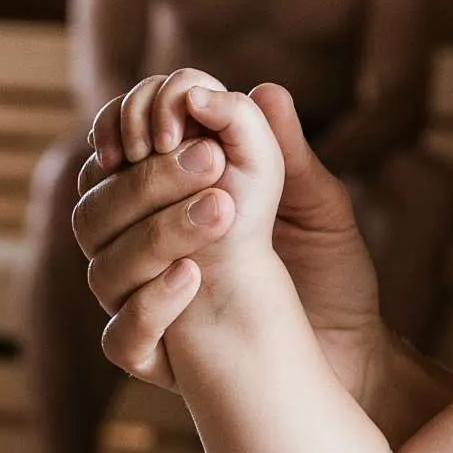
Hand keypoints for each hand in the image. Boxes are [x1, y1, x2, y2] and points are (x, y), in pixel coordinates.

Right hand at [76, 82, 386, 392]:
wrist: (355, 355)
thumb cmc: (333, 276)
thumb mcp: (319, 206)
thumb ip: (282, 153)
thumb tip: (263, 91)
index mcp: (166, 204)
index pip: (114, 153)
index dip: (128, 126)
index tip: (176, 122)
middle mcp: (142, 253)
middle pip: (96, 206)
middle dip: (149, 178)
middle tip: (212, 162)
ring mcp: (145, 307)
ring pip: (103, 266)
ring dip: (156, 232)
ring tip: (223, 212)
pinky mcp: (160, 361)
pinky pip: (122, 338)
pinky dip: (150, 304)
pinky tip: (193, 276)